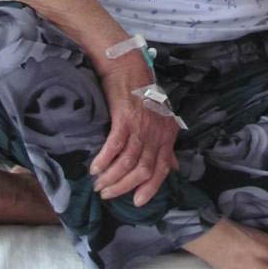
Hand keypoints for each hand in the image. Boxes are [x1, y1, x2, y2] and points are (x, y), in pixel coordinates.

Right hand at [90, 62, 179, 206]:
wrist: (128, 66)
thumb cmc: (142, 91)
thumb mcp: (160, 118)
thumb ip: (165, 144)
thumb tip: (173, 166)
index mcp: (167, 134)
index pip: (163, 168)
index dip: (151, 188)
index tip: (138, 202)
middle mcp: (157, 132)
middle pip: (144, 170)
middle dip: (125, 187)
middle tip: (109, 194)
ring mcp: (141, 126)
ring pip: (128, 162)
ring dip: (112, 178)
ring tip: (99, 185)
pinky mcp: (124, 119)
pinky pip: (114, 147)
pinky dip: (104, 161)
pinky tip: (94, 168)